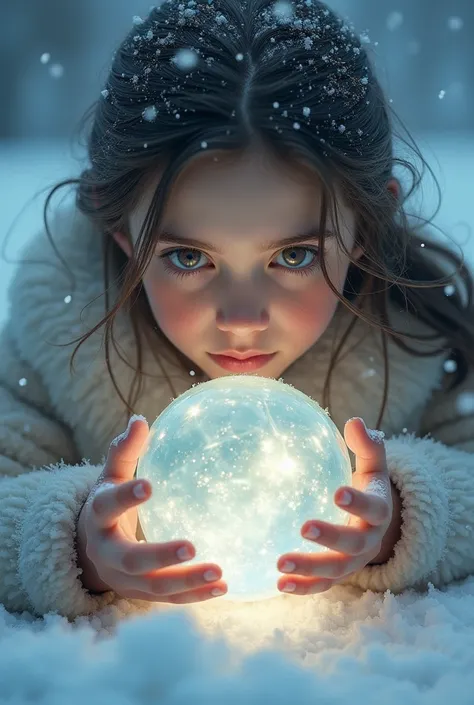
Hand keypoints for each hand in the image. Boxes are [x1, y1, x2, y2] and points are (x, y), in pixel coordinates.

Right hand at [76, 416, 227, 602]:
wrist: (88, 550)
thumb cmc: (108, 503)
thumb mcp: (110, 477)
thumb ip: (124, 452)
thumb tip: (140, 419)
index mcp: (98, 517)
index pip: (108, 507)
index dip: (126, 497)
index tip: (149, 485)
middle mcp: (107, 553)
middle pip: (131, 559)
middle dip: (161, 555)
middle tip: (192, 545)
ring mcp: (123, 579)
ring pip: (154, 586)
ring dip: (186, 582)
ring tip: (219, 573)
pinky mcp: (140, 594)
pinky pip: (169, 599)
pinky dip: (195, 596)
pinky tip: (223, 586)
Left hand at [277, 417, 394, 595]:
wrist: (377, 523)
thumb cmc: (369, 486)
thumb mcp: (373, 465)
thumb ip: (368, 445)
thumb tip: (355, 421)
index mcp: (379, 511)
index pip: (372, 508)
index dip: (357, 502)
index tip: (338, 492)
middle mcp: (369, 541)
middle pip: (352, 545)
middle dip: (329, 538)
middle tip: (303, 527)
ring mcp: (353, 562)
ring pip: (334, 571)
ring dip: (309, 569)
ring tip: (280, 564)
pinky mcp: (338, 575)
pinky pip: (321, 585)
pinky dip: (303, 588)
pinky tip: (279, 585)